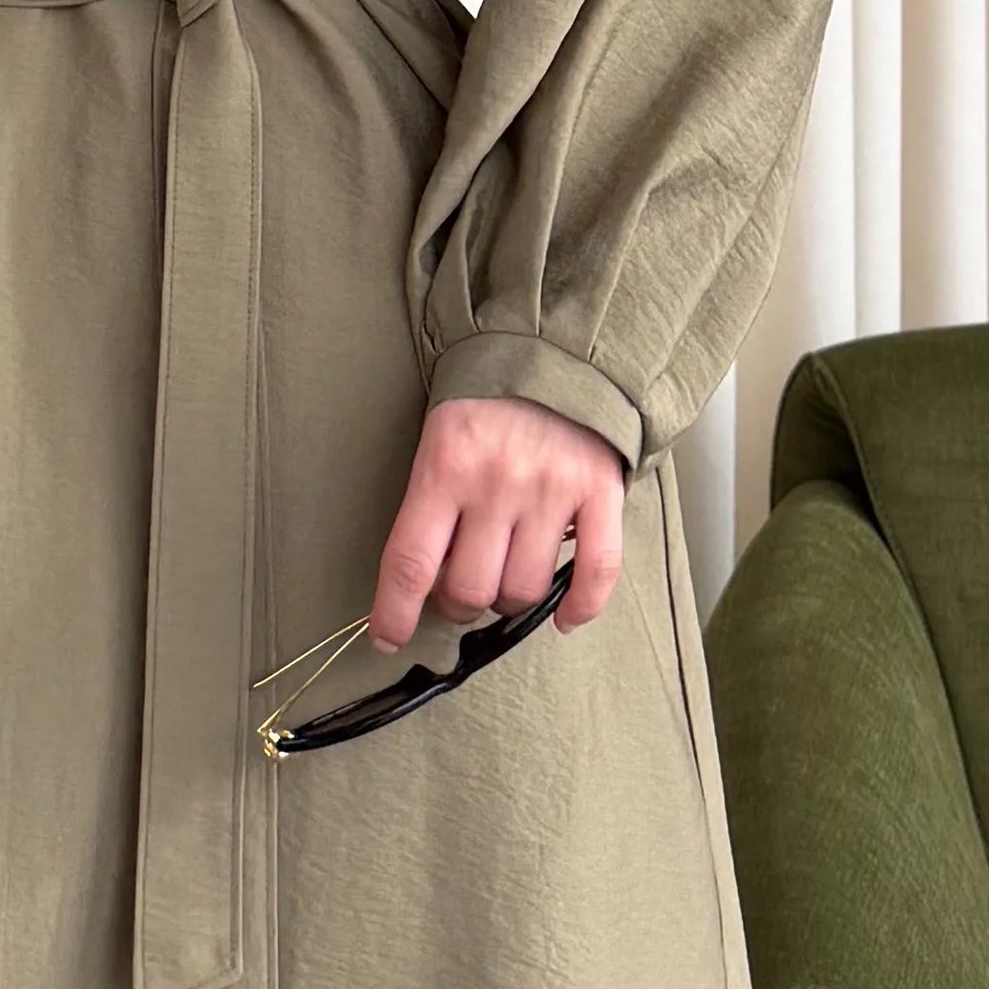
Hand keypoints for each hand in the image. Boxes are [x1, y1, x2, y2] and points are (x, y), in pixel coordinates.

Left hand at [367, 390, 626, 658]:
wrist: (552, 350)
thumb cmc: (485, 405)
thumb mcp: (440, 441)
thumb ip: (433, 508)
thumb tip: (422, 588)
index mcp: (446, 466)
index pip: (411, 562)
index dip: (395, 612)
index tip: (389, 638)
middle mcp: (498, 481)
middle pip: (470, 588)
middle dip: (459, 603)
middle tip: (462, 586)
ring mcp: (553, 488)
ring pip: (524, 589)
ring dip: (511, 599)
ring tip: (507, 572)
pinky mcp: (600, 490)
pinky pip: (596, 572)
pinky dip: (579, 606)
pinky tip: (563, 617)